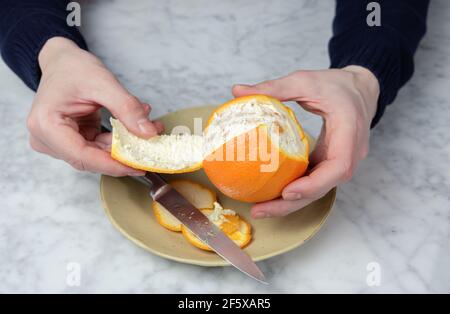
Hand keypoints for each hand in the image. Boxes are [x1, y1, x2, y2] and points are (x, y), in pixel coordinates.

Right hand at [27, 37, 162, 175]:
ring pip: (97, 155)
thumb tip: (148, 133)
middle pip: (90, 159)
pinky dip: (119, 139)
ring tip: (150, 129)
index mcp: (46, 126)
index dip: (113, 165)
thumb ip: (127, 108)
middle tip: (152, 148)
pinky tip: (136, 126)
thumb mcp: (103, 83)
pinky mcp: (72, 141)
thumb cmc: (73, 68)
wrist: (62, 61)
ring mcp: (58, 142)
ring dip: (125, 146)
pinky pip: (99, 147)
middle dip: (124, 154)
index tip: (139, 166)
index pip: (82, 157)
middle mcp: (47, 139)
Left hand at [233, 66, 379, 217]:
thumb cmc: (336, 84)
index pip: (338, 166)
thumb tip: (236, 90)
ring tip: (260, 209)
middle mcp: (350, 153)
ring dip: (291, 202)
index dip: (314, 184)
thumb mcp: (304, 80)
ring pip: (319, 189)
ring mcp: (342, 160)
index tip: (287, 191)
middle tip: (260, 210)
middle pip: (324, 187)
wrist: (360, 88)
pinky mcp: (331, 161)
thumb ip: (273, 87)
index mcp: (348, 131)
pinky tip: (272, 194)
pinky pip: (314, 180)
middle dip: (293, 203)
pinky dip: (295, 189)